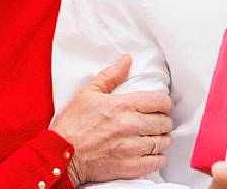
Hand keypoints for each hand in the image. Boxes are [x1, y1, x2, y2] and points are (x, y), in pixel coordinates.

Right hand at [51, 54, 174, 185]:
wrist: (61, 155)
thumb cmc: (73, 125)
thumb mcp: (88, 93)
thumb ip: (110, 75)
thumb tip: (127, 60)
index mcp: (122, 105)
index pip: (159, 101)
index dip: (165, 103)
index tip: (162, 106)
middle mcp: (129, 125)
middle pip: (163, 122)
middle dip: (164, 121)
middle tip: (159, 122)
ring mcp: (130, 148)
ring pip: (162, 142)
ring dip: (163, 139)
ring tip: (157, 137)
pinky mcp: (129, 166)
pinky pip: (156, 162)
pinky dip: (159, 157)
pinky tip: (154, 154)